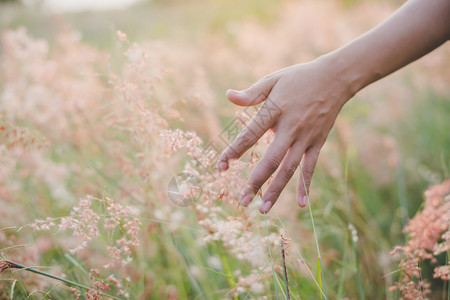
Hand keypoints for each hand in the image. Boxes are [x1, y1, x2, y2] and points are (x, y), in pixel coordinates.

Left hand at [218, 57, 353, 212]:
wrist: (335, 78)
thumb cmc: (298, 78)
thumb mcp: (273, 80)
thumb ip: (251, 93)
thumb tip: (228, 95)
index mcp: (275, 110)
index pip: (250, 134)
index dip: (234, 150)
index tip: (220, 166)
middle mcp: (290, 127)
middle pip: (271, 159)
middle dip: (256, 181)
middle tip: (243, 200)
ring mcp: (306, 137)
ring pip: (290, 168)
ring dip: (277, 190)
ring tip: (263, 209)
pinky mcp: (317, 143)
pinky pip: (310, 168)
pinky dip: (305, 186)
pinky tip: (301, 204)